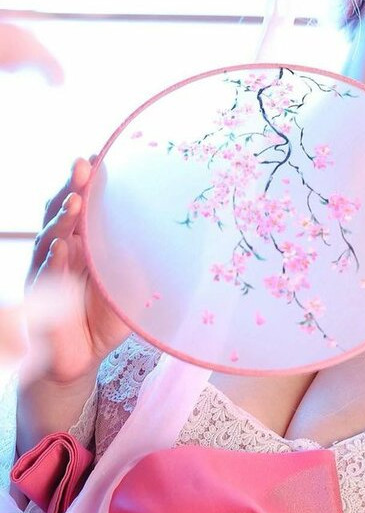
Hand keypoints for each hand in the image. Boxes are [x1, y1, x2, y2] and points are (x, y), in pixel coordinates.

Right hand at [22, 157, 129, 385]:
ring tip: (76, 202)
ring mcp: (48, 270)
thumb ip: (143, 259)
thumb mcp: (134, 283)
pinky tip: (62, 247)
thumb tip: (176, 234)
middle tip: (83, 166)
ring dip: (63, 219)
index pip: (84, 203)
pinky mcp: (40, 297)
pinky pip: (45, 275)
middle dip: (72, 187)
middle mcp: (63, 249)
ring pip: (50, 237)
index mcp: (85, 241)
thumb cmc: (109, 315)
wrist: (83, 356)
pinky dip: (54, 260)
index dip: (87, 181)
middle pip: (62, 211)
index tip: (98, 156)